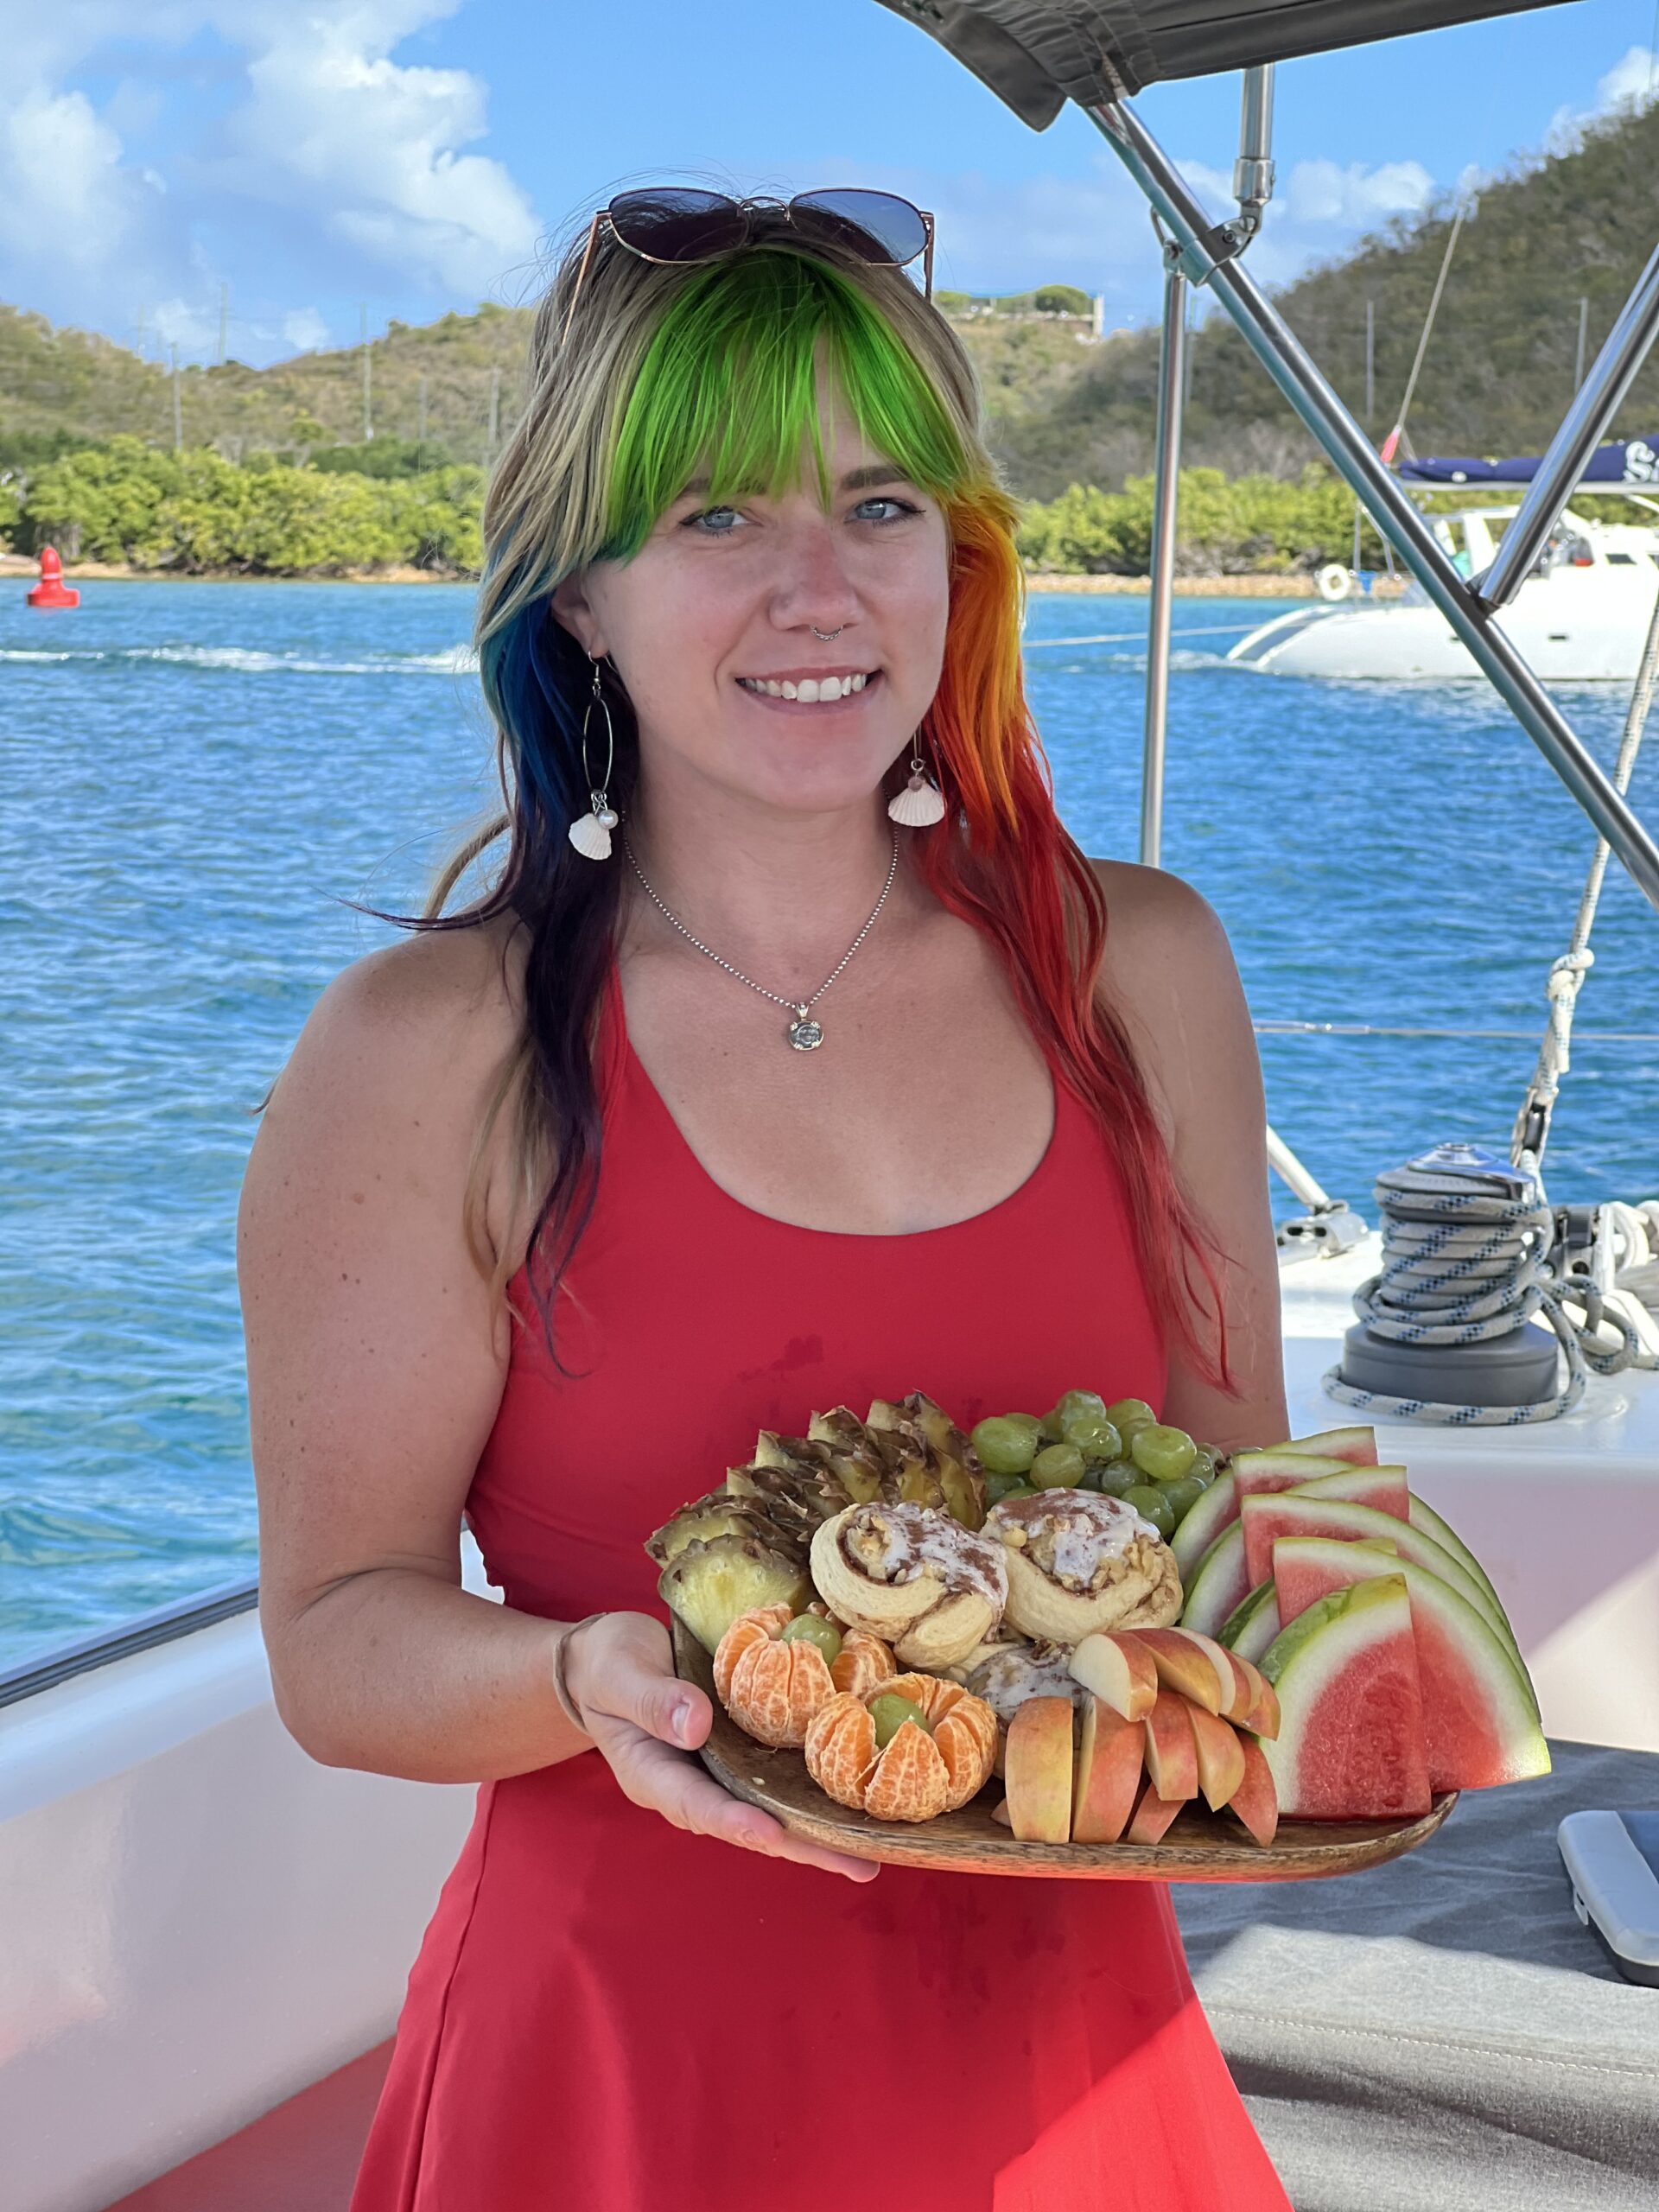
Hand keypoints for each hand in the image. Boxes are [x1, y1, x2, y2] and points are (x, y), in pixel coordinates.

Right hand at [560, 1610, 877, 1882]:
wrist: (609, 1660)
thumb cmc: (607, 1665)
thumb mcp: (619, 1674)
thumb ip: (652, 1700)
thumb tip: (696, 1726)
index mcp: (654, 1776)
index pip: (698, 1806)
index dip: (736, 1822)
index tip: (774, 1834)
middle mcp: (693, 1786)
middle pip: (749, 1825)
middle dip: (803, 1847)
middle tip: (860, 1867)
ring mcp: (719, 1774)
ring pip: (771, 1810)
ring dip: (818, 1832)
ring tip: (872, 1854)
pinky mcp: (739, 1755)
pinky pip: (777, 1780)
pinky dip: (813, 1793)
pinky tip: (854, 1804)